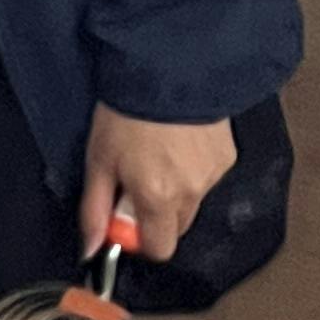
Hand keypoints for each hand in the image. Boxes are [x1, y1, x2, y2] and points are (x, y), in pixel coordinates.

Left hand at [81, 104, 234, 264]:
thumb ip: (95, 211)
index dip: (141, 239)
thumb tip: (91, 250)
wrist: (166, 69)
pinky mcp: (228, 156)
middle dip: (156, 215)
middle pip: (176, 227)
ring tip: (158, 154)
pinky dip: (193, 170)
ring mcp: (214, 174)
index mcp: (158, 198)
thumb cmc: (124, 115)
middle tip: (137, 182)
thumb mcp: (98, 162)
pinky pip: (207, 178)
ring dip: (176, 191)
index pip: (160, 249)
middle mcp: (192, 192)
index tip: (125, 216)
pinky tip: (179, 143)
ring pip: (193, 202)